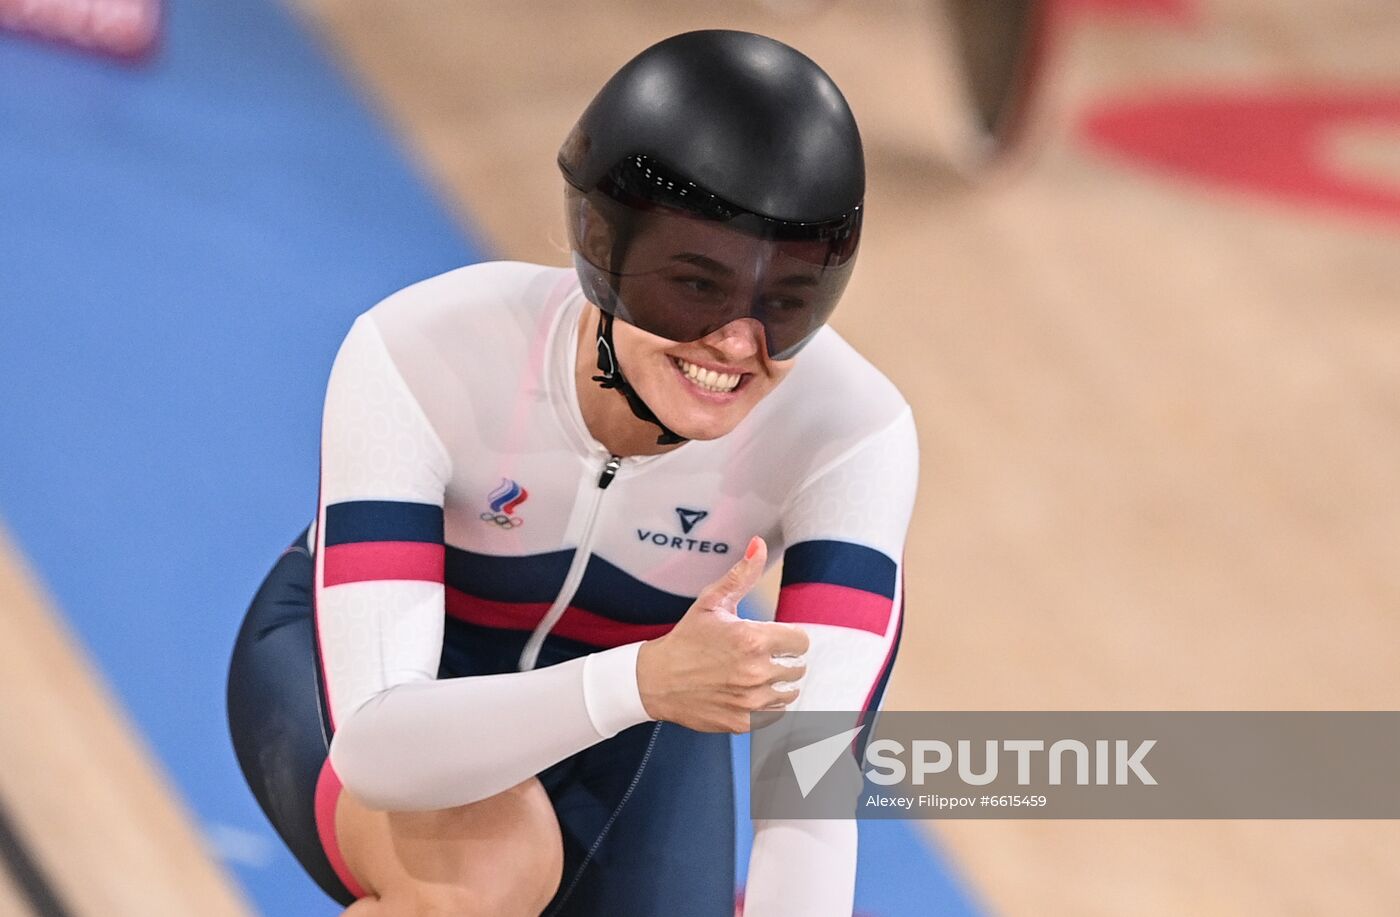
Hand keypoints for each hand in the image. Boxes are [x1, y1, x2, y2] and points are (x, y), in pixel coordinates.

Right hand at [636, 536, 808, 732]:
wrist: (656, 680)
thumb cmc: (686, 638)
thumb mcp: (711, 602)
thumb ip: (741, 575)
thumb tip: (759, 544)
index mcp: (752, 639)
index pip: (802, 642)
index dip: (790, 638)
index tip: (775, 639)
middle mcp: (755, 671)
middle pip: (798, 668)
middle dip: (784, 660)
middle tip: (761, 657)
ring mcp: (750, 701)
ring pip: (791, 693)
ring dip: (779, 684)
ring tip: (756, 676)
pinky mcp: (743, 723)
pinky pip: (776, 715)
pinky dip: (768, 706)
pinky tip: (749, 694)